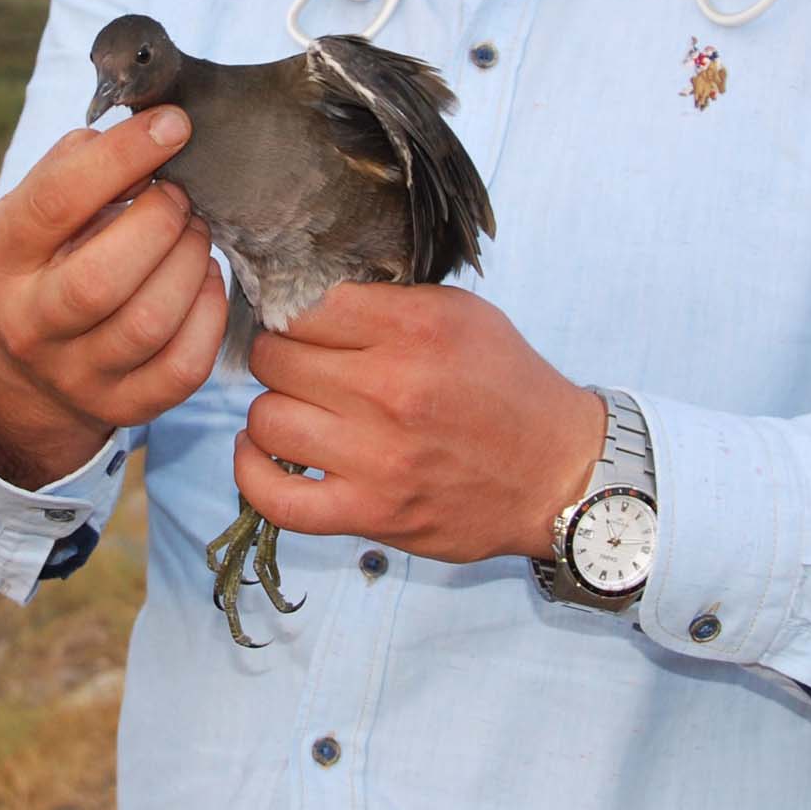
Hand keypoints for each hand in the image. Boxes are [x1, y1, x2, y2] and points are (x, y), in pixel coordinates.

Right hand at [0, 108, 229, 485]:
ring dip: (190, 263)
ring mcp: (74, 374)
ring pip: (148, 323)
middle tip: (180, 198)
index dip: (124, 156)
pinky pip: (183, 366)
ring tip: (195, 235)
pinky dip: (209, 314)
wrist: (29, 370)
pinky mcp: (121, 407)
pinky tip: (203, 283)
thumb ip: (77, 167)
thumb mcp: (34, 211)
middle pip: (102, 277)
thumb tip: (144, 133)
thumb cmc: (46, 261)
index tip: (174, 124)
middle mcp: (27, 323)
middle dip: (160, 223)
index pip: (58, 200)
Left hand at [239, 284, 600, 564]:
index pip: (303, 307)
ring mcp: (378, 456)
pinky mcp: (373, 512)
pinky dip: (252, 474)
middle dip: (280, 360)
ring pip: (267, 419)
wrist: (558, 473)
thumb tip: (309, 297)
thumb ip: (389, 301)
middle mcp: (391, 389)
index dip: (292, 314)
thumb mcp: (463, 316)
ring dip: (274, 413)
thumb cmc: (508, 388)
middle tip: (301, 370)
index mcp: (414, 329)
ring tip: (298, 412)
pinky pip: (276, 497)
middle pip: (275, 360)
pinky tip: (259, 454)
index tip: (301, 328)